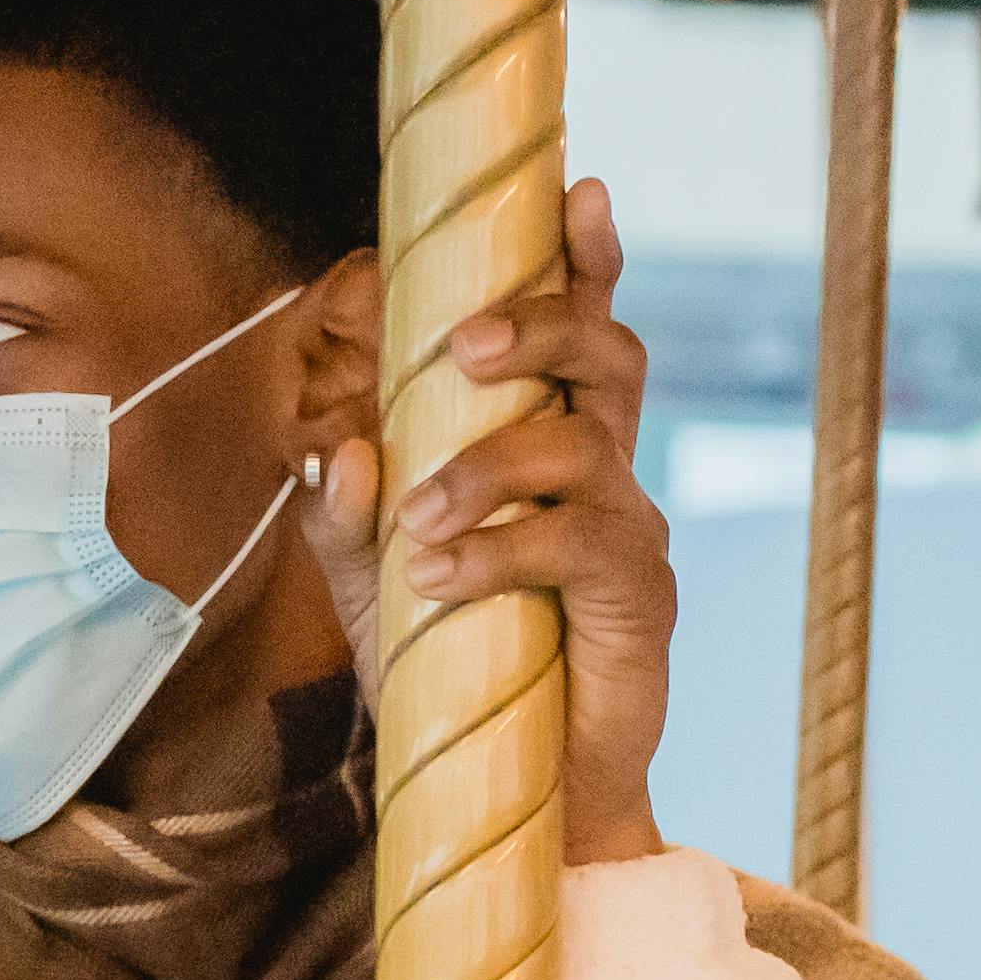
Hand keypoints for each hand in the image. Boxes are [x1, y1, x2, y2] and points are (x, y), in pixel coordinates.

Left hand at [295, 177, 674, 867]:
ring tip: (422, 521)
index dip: (585, 261)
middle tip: (460, 346)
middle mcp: (602, 470)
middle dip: (541, 325)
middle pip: (607, 354)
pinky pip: (580, 540)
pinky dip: (504, 549)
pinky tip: (443, 577)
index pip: (579, 332)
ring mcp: (628, 527)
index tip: (577, 189)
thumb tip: (340, 445)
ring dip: (490, 467)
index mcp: (547, 445)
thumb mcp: (371, 589)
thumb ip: (346, 518)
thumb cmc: (451, 667)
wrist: (515, 790)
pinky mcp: (640, 595)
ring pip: (585, 443)